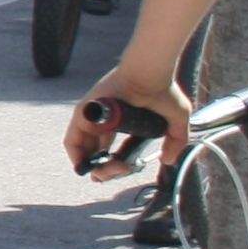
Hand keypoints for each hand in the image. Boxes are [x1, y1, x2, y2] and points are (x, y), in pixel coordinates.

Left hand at [64, 59, 189, 178]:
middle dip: (106, 171)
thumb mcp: (175, 121)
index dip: (116, 166)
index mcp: (119, 123)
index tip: (128, 170)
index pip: (110, 151)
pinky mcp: (83, 114)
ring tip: (108, 173)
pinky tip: (91, 167)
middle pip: (95, 155)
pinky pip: (72, 141)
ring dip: (94, 168)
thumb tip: (167, 160)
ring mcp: (91, 118)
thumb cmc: (163, 91)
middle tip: (121, 172)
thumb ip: (175, 142)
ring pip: (83, 152)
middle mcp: (102, 121)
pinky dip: (78, 158)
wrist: (150, 75)